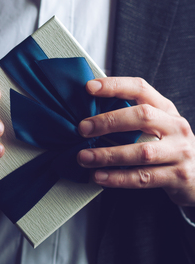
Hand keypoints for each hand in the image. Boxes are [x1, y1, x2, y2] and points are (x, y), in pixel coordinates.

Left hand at [77, 77, 194, 206]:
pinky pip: (143, 177)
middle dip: (109, 121)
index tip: (89, 87)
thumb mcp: (158, 124)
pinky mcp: (178, 176)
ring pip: (141, 151)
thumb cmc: (169, 145)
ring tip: (84, 157)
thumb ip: (132, 116)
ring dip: (109, 154)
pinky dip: (119, 178)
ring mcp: (179, 152)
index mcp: (166, 108)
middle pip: (142, 116)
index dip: (115, 85)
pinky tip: (100, 176)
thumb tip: (90, 111)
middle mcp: (176, 126)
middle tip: (83, 128)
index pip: (140, 88)